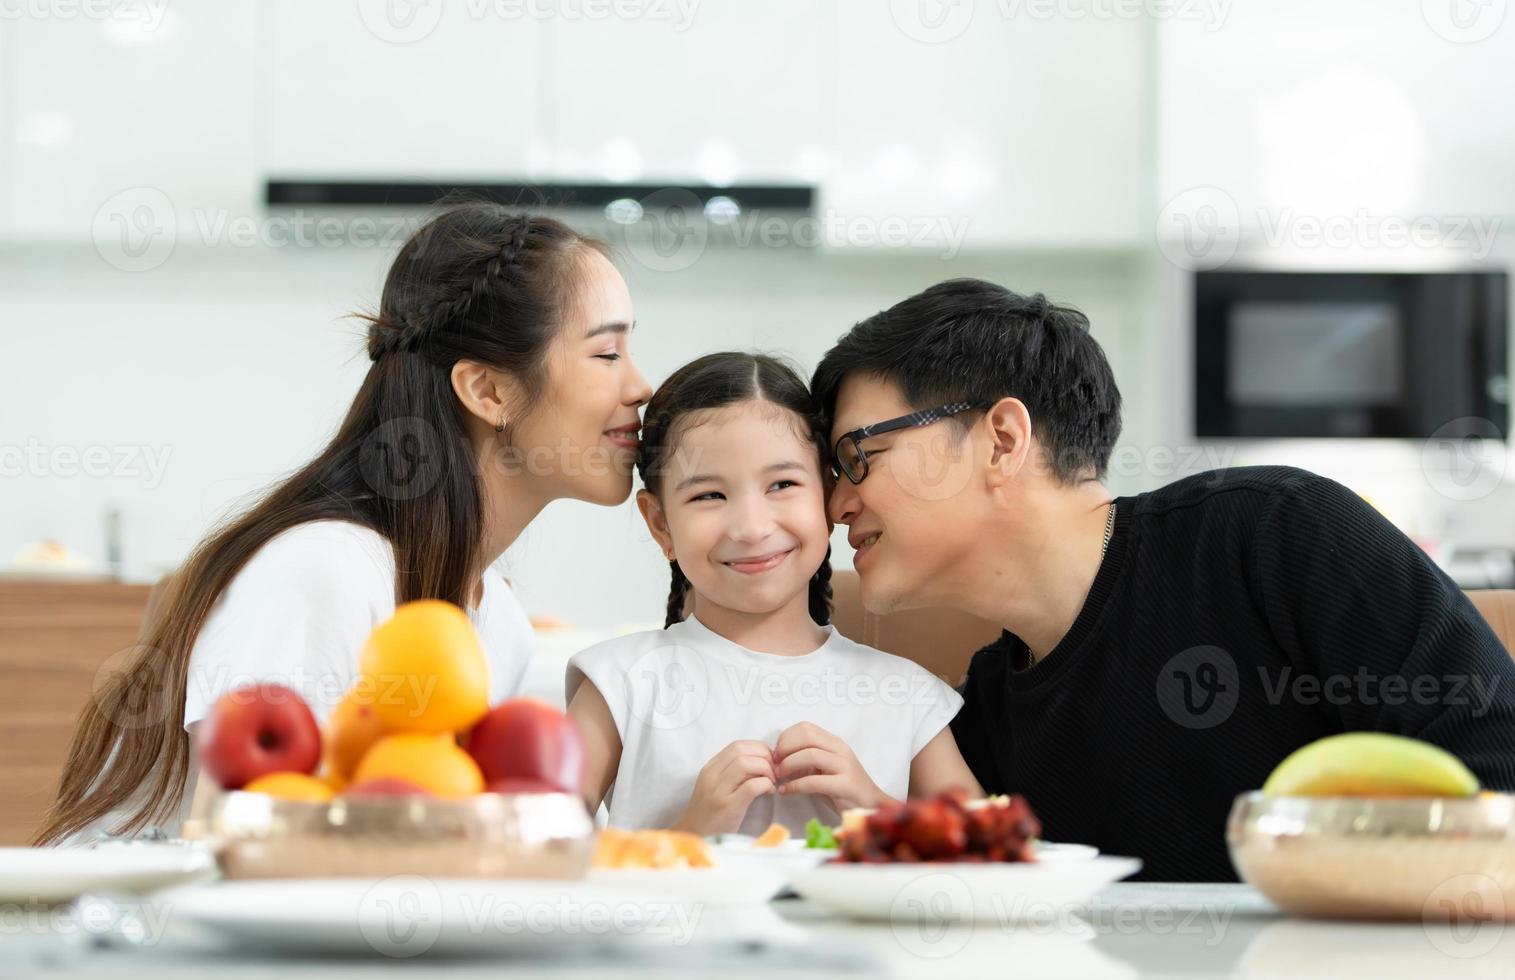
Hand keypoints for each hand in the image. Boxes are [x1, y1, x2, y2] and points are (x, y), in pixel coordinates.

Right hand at [672, 740, 775, 835]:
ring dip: (766, 769)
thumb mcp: (716, 786)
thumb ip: (733, 772)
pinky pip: (752, 786)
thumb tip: (763, 761)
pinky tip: (769, 792)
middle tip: (774, 771)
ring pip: (746, 764)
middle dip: (764, 757)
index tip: (769, 761)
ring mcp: (718, 790)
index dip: (758, 749)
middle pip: (742, 751)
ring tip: (771, 781)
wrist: (695, 837)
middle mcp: (712, 775)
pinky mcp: (728, 806)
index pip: (737, 745)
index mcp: (710, 768)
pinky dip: (765, 785)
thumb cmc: (711, 813)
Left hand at [774, 722, 891, 813]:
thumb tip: (779, 758)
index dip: (786, 738)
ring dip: (788, 765)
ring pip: (810, 755)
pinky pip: (814, 781)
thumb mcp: (825, 769)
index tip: (776, 753)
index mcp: (834, 743)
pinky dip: (795, 786)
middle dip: (785, 748)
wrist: (871, 807)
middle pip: (807, 736)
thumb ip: (807, 760)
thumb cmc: (843, 790)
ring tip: (779, 777)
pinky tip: (785, 792)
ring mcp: (845, 766)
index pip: (806, 727)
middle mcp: (841, 750)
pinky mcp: (846, 785)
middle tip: (775, 764)